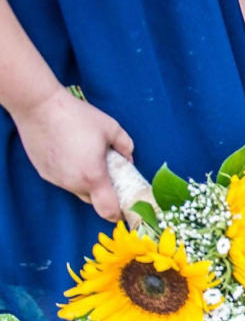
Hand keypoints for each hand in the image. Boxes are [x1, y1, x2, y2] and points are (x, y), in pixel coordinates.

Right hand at [10, 86, 133, 221]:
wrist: (39, 106)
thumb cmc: (77, 116)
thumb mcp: (111, 129)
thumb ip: (126, 148)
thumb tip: (129, 159)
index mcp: (93, 177)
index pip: (108, 211)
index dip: (119, 214)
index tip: (125, 208)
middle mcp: (73, 183)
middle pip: (94, 200)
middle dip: (104, 193)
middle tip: (110, 175)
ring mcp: (56, 179)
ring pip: (78, 190)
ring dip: (87, 182)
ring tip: (89, 159)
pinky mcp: (44, 173)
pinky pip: (64, 181)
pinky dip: (71, 174)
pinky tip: (72, 155)